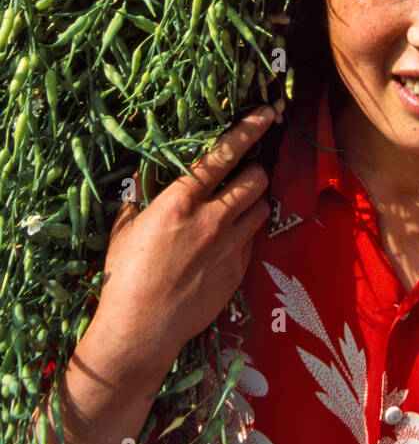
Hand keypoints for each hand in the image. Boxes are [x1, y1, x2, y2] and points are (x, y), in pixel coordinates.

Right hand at [90, 105, 276, 382]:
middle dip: (255, 169)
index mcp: (180, 202)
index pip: (223, 155)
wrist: (141, 330)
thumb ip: (141, 197)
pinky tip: (228, 240)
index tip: (267, 113)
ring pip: (261, 207)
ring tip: (240, 203)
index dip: (249, 130)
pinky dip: (246, 232)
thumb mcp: (125, 228)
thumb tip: (145, 176)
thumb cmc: (125, 277)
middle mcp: (211, 219)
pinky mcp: (238, 270)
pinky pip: (253, 240)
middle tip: (246, 172)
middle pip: (255, 179)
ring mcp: (229, 246)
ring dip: (254, 200)